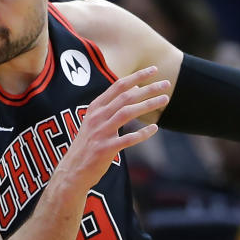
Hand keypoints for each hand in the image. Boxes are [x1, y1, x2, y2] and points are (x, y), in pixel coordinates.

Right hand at [57, 66, 169, 192]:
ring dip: (148, 105)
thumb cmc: (88, 144)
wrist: (73, 170)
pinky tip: (154, 129)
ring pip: (128, 113)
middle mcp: (97, 117)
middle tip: (166, 84)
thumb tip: (136, 89)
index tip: (154, 69)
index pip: (118, 85)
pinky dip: (142, 133)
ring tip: (165, 100)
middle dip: (148, 88)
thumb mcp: (96, 121)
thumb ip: (113, 106)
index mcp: (95, 107)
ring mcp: (101, 132)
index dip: (137, 76)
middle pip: (126, 96)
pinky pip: (128, 138)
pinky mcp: (105, 149)